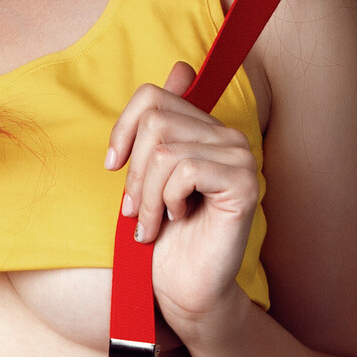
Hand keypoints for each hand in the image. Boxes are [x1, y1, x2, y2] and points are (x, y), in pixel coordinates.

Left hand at [106, 61, 258, 341]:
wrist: (185, 288)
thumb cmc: (164, 237)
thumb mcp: (148, 176)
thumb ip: (158, 129)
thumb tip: (181, 68)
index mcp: (204, 129)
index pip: (153, 96)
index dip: (122, 129)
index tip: (113, 168)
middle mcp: (227, 136)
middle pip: (155, 121)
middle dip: (134, 172)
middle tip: (135, 209)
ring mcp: (240, 158)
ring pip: (165, 149)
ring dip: (146, 195)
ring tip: (150, 223)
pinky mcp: (244, 184)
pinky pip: (184, 170)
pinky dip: (167, 200)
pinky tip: (177, 219)